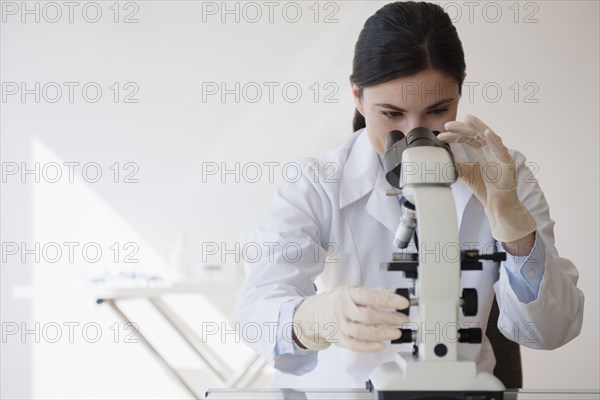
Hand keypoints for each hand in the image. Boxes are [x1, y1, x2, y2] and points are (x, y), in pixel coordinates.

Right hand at [292, 286, 408, 351]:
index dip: (388, 300)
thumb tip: (394, 294)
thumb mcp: (353, 291)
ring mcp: (340, 325)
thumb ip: (373, 293)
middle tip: (403, 320)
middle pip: (368, 316)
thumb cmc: (338, 302)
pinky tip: (382, 345)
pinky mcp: (339, 339)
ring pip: (362, 332)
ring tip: (396, 333)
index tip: (403, 303)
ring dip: (382, 333)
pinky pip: (355, 345)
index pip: (370, 296)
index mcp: (348, 294)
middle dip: (389, 318)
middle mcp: (343, 309)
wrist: (315, 314)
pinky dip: (369, 346)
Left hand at [437, 114, 536, 242]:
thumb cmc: (486, 188)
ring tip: (468, 119)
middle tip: (448, 124)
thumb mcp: (466, 174)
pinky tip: (487, 133)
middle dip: (462, 128)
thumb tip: (443, 158)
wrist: (497, 204)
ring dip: (478, 127)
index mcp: (483, 151)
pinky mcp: (508, 163)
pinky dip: (494, 140)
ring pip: (489, 136)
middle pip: (476, 134)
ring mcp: (500, 155)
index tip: (442, 133)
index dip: (455, 134)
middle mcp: (492, 150)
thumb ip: (456, 164)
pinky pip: (501, 149)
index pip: (468, 138)